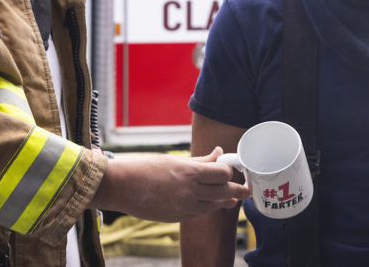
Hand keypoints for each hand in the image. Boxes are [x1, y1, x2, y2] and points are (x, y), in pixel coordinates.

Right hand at [90, 147, 249, 222]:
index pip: (223, 173)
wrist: (122, 187)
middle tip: (246, 189)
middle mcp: (190, 192)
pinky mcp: (179, 217)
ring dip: (224, 199)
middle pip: (226, 192)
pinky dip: (208, 206)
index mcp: (189, 172)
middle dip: (239, 190)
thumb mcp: (174, 160)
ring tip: (232, 196)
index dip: (230, 170)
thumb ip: (200, 160)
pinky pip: (201, 212)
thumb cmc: (145, 168)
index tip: (232, 167)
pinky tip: (210, 202)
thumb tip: (219, 152)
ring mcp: (185, 207)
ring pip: (216, 205)